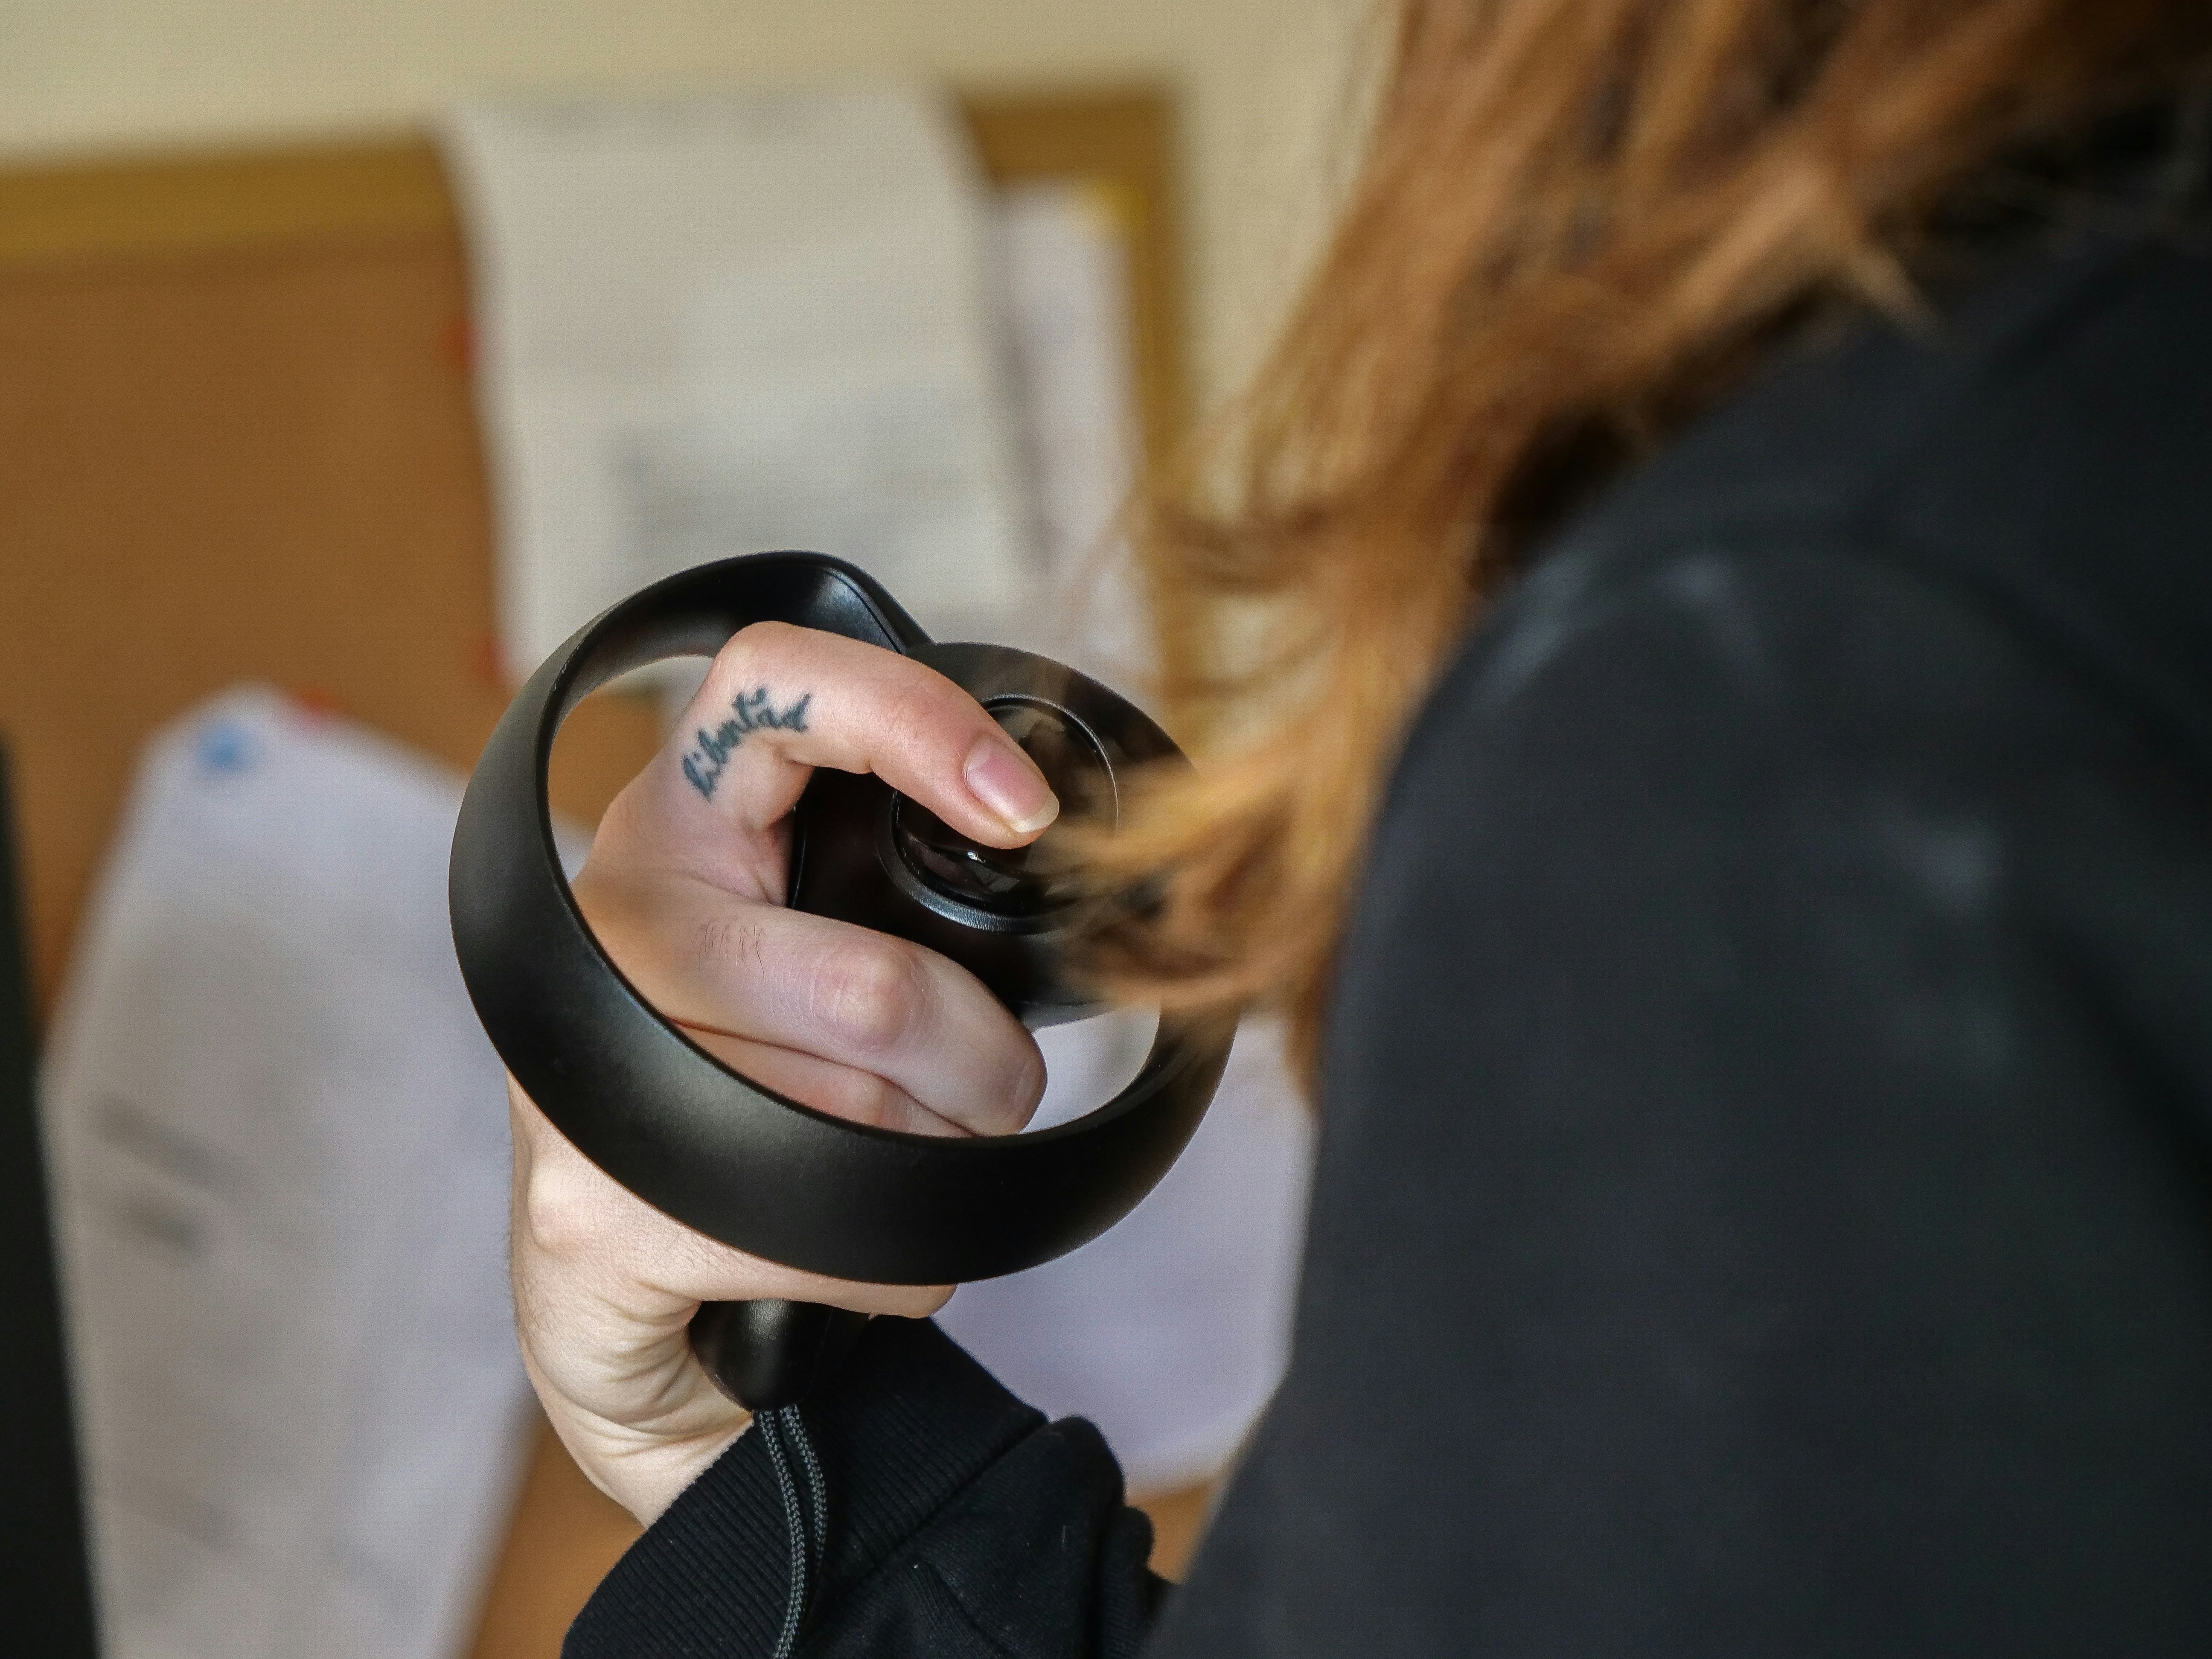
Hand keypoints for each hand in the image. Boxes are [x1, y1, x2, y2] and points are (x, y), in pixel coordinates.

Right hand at [507, 621, 1059, 1524]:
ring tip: (900, 1167)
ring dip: (944, 1167)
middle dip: (983, 1069)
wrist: (610, 1283)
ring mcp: (588, 1064)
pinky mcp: (601, 1208)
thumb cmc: (740, 1084)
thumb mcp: (799, 944)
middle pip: (878, 988)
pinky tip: (844, 1245)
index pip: (776, 681)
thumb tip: (1036, 851)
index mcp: (680, 823)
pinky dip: (894, 1263)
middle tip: (982, 1091)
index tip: (1022, 808)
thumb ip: (885, 885)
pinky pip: (833, 1239)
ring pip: (872, 1122)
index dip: (915, 719)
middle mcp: (617, 917)